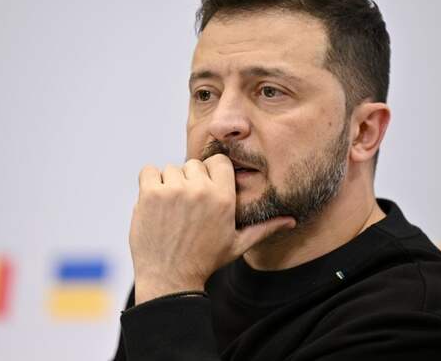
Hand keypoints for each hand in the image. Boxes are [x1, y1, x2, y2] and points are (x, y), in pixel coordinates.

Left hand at [129, 154, 295, 303]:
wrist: (169, 279)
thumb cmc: (205, 261)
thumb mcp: (238, 244)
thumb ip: (264, 228)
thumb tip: (291, 221)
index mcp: (224, 198)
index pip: (219, 161)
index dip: (211, 173)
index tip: (206, 189)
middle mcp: (200, 190)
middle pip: (193, 164)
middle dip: (190, 180)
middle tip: (187, 206)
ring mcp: (173, 190)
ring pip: (171, 168)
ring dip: (169, 184)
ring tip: (172, 209)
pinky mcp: (150, 194)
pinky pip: (149, 171)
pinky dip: (150, 183)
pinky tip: (156, 204)